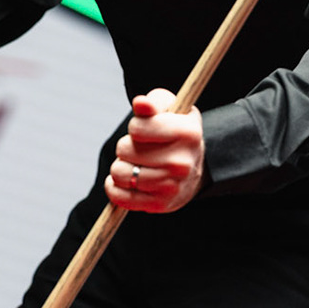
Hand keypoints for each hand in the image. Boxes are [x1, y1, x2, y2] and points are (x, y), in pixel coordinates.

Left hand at [106, 88, 203, 213]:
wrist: (194, 168)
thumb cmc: (175, 131)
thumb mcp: (170, 110)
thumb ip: (153, 103)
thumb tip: (140, 104)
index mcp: (188, 133)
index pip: (137, 128)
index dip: (134, 127)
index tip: (143, 129)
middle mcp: (182, 162)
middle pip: (124, 150)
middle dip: (125, 146)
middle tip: (139, 149)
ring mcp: (172, 186)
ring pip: (119, 173)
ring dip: (120, 166)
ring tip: (134, 164)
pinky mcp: (160, 204)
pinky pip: (119, 197)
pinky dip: (114, 188)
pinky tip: (124, 181)